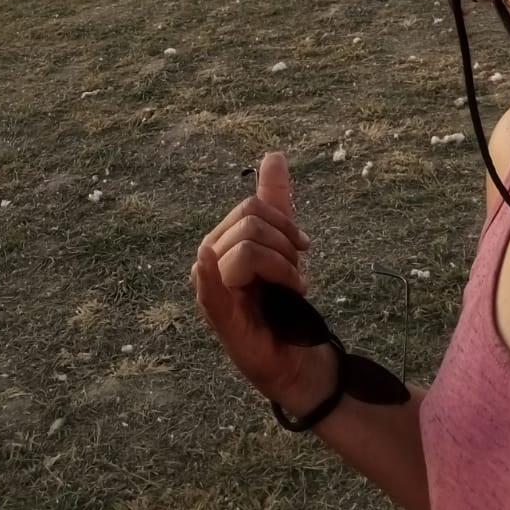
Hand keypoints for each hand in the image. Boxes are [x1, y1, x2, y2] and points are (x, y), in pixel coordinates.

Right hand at [192, 153, 333, 412]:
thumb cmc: (283, 302)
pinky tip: (206, 259)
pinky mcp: (219, 315)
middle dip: (284, 244)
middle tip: (297, 274)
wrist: (296, 356)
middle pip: (249, 222)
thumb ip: (275, 201)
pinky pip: (210, 284)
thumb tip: (274, 154)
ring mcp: (212, 287)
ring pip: (246, 246)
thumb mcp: (282, 244)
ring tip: (293, 289)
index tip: (304, 247)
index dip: (283, 222)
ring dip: (282, 266)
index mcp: (223, 241)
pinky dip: (209, 270)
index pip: (251, 207)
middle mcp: (211, 260)